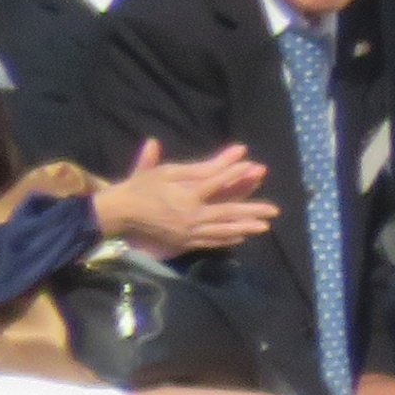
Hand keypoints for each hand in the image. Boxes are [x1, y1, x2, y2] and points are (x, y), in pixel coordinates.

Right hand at [90, 138, 275, 256]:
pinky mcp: (183, 242)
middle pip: (227, 212)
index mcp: (185, 195)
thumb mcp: (163, 171)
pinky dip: (226, 239)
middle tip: (275, 211)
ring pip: (222, 230)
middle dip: (252, 211)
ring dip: (245, 228)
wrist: (119, 214)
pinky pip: (210, 241)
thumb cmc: (141, 188)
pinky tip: (241, 237)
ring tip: (265, 227)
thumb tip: (213, 152)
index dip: (234, 174)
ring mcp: (188, 231)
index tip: (253, 166)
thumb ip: (192, 166)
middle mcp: (190, 215)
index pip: (215, 182)